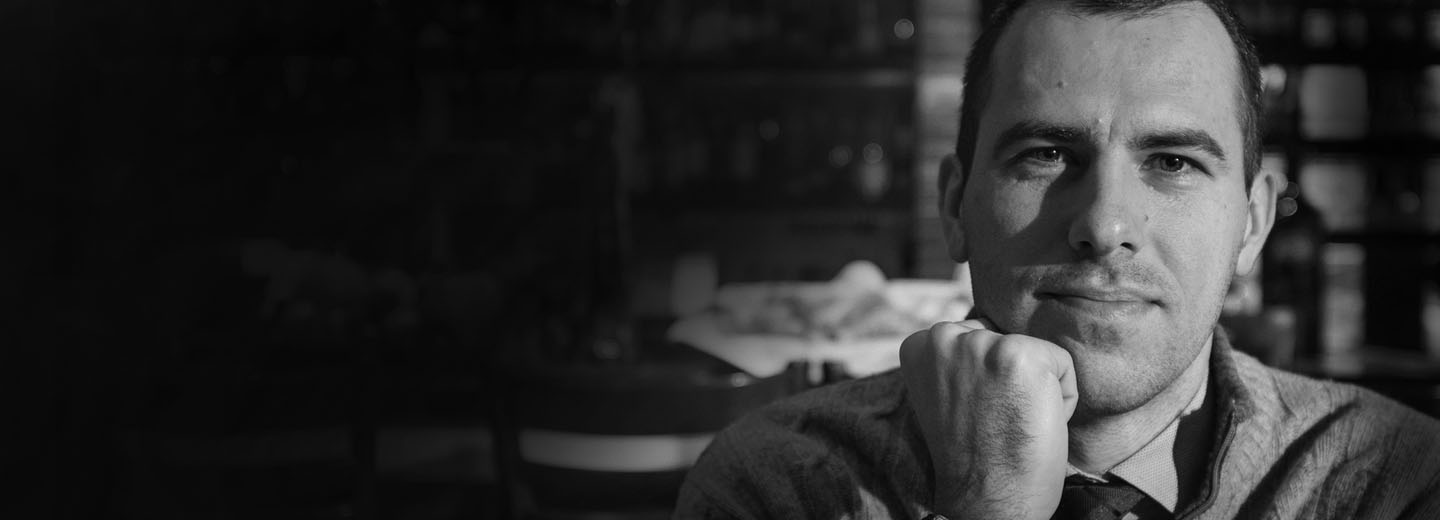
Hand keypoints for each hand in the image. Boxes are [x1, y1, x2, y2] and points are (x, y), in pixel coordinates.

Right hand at [899, 319, 1077, 519]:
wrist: (987, 498)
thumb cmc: (971, 455)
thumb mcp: (943, 395)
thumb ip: (954, 362)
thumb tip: (989, 335)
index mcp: (918, 346)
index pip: (972, 335)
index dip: (982, 378)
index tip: (975, 410)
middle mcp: (944, 336)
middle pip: (1001, 338)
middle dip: (1007, 376)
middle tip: (995, 417)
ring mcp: (983, 343)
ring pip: (1031, 351)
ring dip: (1034, 385)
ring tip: (1014, 420)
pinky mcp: (1022, 354)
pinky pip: (1061, 364)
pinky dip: (1062, 396)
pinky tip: (1035, 422)